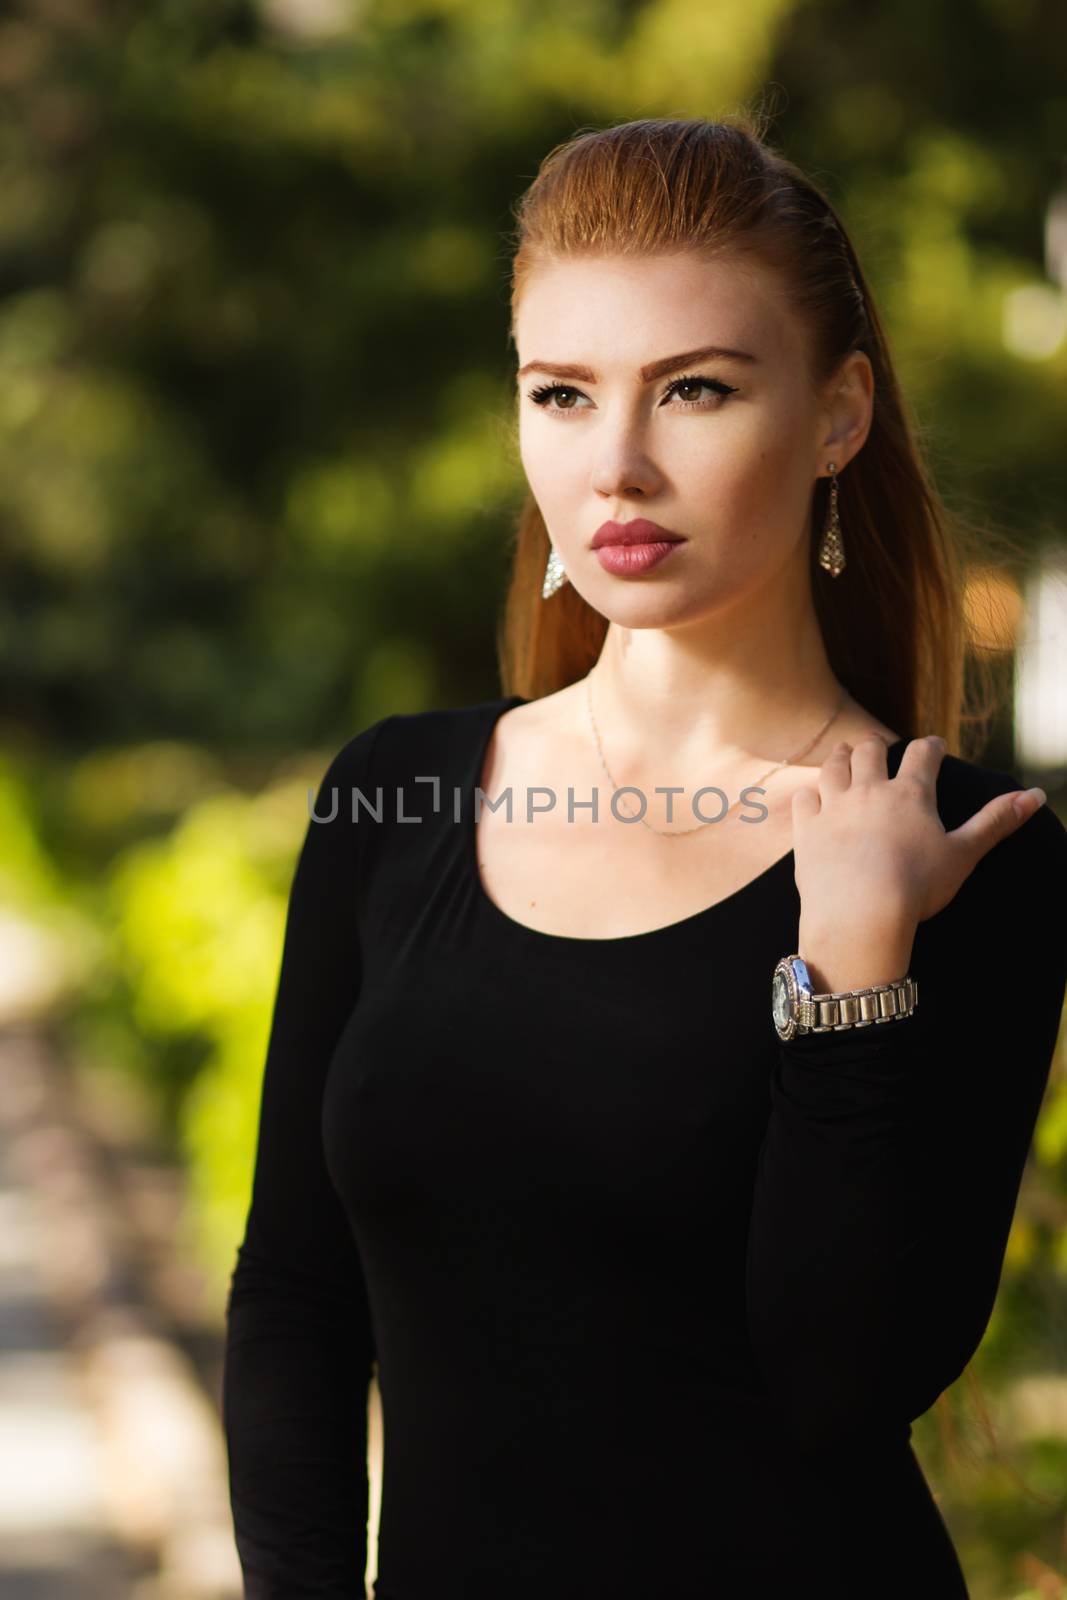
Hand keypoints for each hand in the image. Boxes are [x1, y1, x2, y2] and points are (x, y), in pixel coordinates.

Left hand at [792, 733, 1044, 991]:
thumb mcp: (964, 854)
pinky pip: (805, 798)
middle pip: (870, 751)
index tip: (933, 745)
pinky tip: (814, 795)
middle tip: (879, 746)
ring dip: (841, 757)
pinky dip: (811, 793)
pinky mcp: (806, 829)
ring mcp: (834, 807)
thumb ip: (996, 821)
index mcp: (910, 794)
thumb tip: (1035, 795)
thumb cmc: (917, 888)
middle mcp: (869, 791)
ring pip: (833, 767)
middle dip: (877, 745)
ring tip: (844, 754)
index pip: (922, 755)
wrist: (860, 915)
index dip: (930, 747)